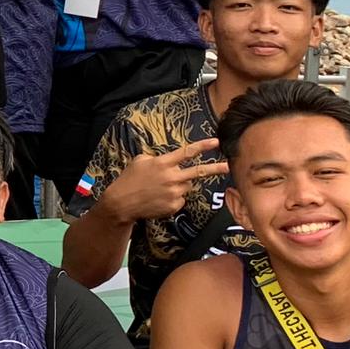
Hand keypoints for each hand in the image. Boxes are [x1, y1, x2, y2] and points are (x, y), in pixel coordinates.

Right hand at [101, 137, 225, 220]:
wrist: (121, 203)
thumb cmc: (128, 180)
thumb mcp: (139, 161)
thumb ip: (157, 158)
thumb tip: (169, 161)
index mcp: (163, 163)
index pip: (187, 152)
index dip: (203, 146)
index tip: (216, 142)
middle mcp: (171, 177)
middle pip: (198, 172)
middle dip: (215, 168)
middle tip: (228, 167)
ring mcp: (174, 192)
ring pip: (187, 186)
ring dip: (179, 186)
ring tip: (161, 188)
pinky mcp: (174, 206)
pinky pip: (180, 199)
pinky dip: (173, 198)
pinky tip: (159, 198)